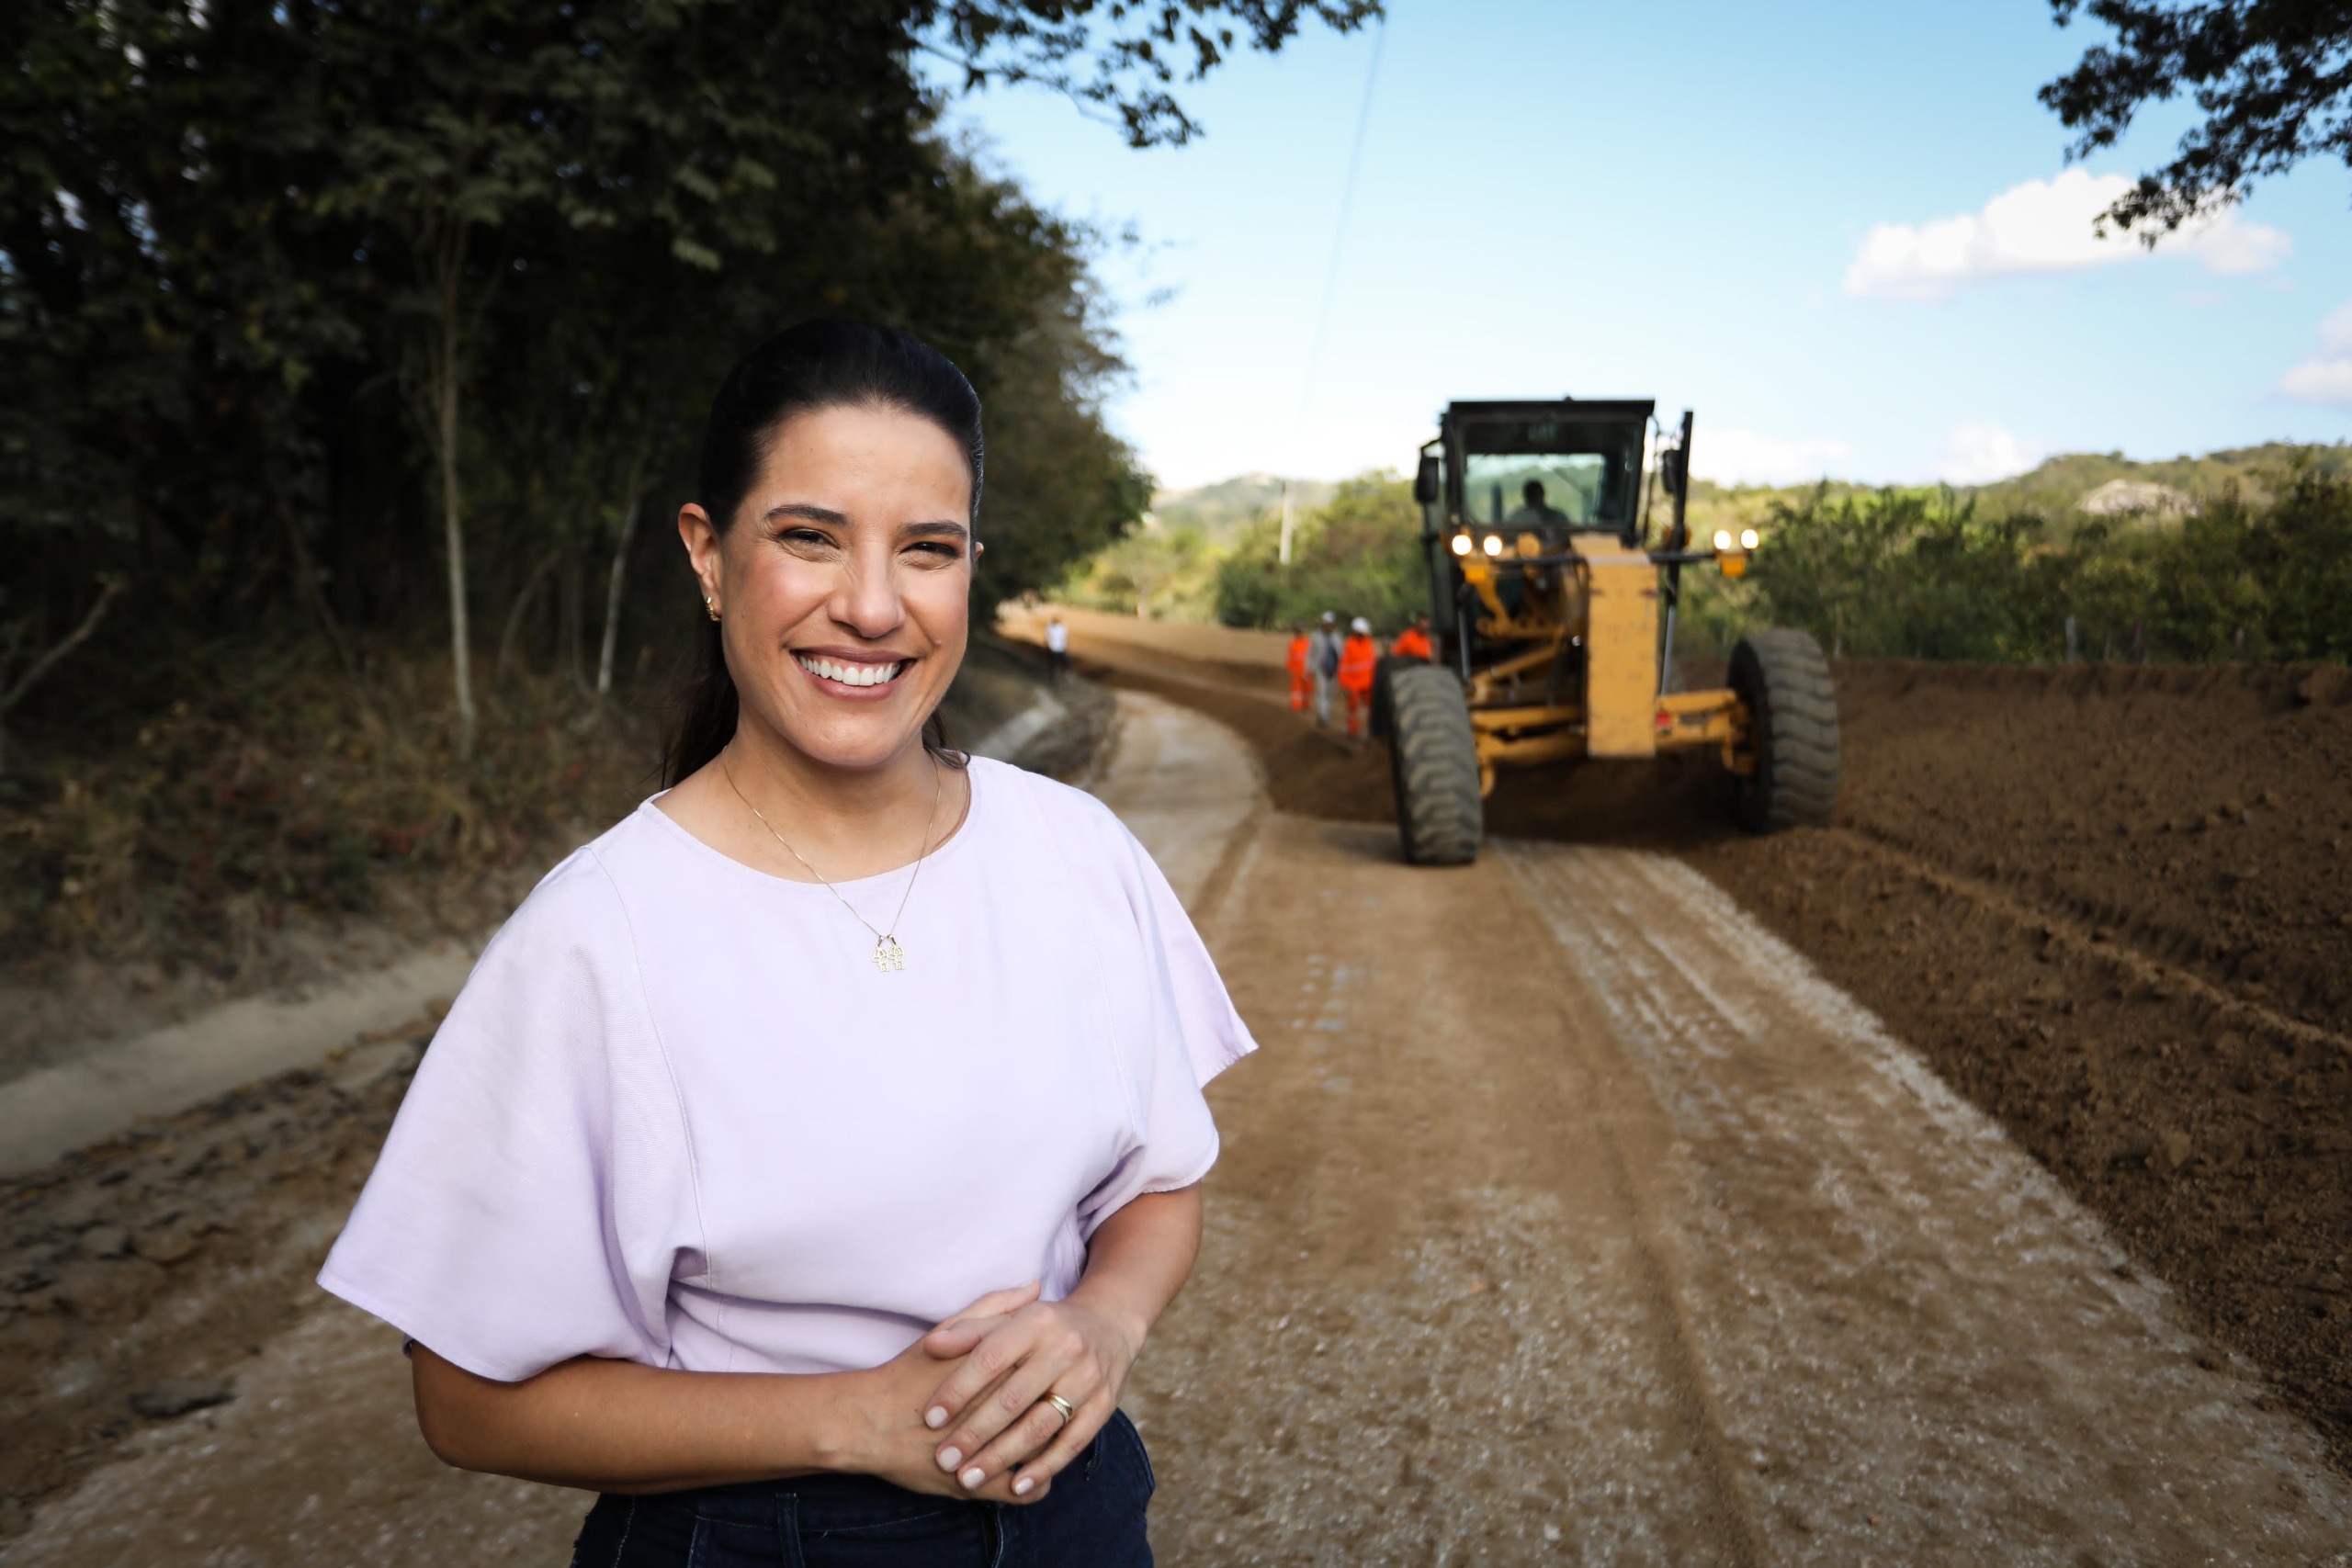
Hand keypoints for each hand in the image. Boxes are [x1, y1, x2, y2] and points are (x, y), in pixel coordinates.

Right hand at [827, 1282, 1040, 1502]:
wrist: (869, 1421)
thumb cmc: (909, 1374)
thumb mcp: (950, 1331)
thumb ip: (995, 1308)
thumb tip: (1034, 1286)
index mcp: (1000, 1372)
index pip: (1050, 1374)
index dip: (1062, 1375)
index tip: (1062, 1374)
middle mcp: (1000, 1413)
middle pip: (1051, 1412)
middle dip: (1060, 1410)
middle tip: (1059, 1407)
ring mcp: (990, 1452)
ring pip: (1043, 1455)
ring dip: (1049, 1450)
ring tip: (1047, 1441)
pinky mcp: (977, 1486)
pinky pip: (1025, 1492)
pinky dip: (1034, 1485)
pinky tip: (1030, 1475)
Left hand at [917, 1294, 1143, 1501]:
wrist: (1109, 1326)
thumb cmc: (1044, 1326)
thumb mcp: (1010, 1317)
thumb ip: (971, 1330)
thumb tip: (933, 1344)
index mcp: (1036, 1321)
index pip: (990, 1358)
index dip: (958, 1389)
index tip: (930, 1419)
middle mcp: (1065, 1348)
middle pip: (1013, 1398)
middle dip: (974, 1433)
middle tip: (944, 1459)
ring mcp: (1087, 1378)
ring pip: (1040, 1425)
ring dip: (1002, 1456)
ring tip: (969, 1478)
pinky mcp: (1104, 1405)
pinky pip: (1073, 1442)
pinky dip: (1044, 1466)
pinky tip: (1017, 1484)